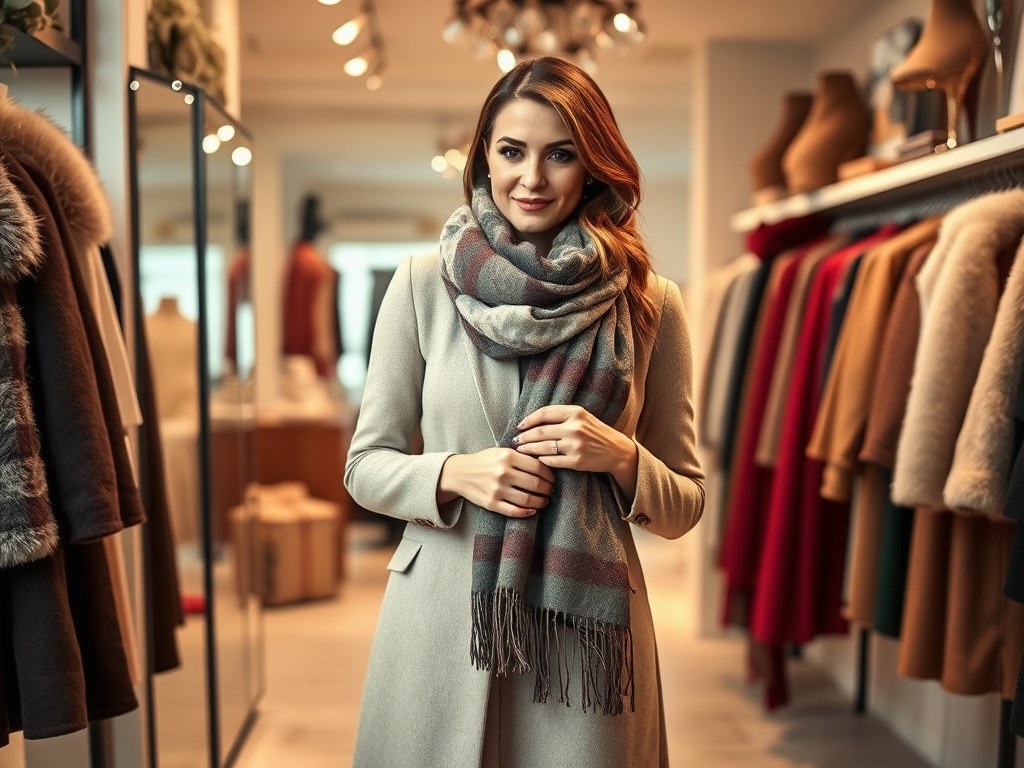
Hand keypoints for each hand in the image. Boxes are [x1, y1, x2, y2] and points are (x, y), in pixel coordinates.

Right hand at [437, 448, 554, 517]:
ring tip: (544, 501)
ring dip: (541, 502)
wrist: (459, 473)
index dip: (550, 475)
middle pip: (535, 484)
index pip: (538, 467)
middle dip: (548, 489)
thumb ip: (521, 457)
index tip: (553, 479)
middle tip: (551, 491)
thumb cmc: (484, 461)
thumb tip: (546, 466)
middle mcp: (502, 472)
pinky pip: (514, 511)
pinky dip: (527, 512)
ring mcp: (496, 490)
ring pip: (527, 499)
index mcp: (507, 456)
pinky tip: (532, 510)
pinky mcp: (491, 504)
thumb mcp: (501, 452)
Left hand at [513, 405, 638, 497]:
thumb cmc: (595, 432)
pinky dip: (541, 460)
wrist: (616, 451)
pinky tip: (536, 460)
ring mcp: (575, 445)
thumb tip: (532, 420)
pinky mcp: (576, 462)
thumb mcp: (582, 416)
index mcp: (575, 412)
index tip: (519, 426)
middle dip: (524, 437)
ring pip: (543, 447)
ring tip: (521, 450)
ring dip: (528, 449)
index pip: (544, 413)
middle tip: (515, 440)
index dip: (528, 420)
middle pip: (540, 432)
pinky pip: (551, 461)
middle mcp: (575, 428)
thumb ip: (561, 415)